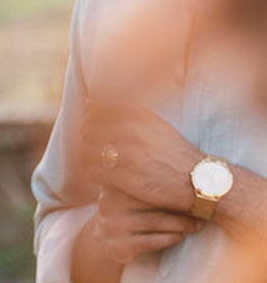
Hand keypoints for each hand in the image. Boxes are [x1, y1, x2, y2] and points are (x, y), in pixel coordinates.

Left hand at [79, 101, 200, 213]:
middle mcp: (131, 132)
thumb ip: (126, 113)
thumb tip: (91, 103)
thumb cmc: (172, 151)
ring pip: (87, 151)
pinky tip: (102, 174)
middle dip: (87, 137)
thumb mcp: (154, 124)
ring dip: (87, 156)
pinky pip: (93, 171)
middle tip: (93, 145)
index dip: (90, 118)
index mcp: (139, 115)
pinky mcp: (124, 177)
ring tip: (96, 160)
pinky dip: (93, 173)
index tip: (94, 126)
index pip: (96, 109)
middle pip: (88, 129)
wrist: (195, 179)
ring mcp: (127, 155)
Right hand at [94, 186, 203, 264]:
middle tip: (205, 209)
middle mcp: (109, 202)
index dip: (176, 184)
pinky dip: (170, 238)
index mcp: (117, 182)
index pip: (150, 180)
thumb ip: (156, 176)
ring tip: (198, 225)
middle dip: (183, 205)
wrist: (110, 240)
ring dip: (182, 223)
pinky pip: (150, 241)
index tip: (200, 188)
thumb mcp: (139, 191)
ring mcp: (111, 225)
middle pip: (154, 199)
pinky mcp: (117, 245)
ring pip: (155, 221)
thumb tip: (201, 163)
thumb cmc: (135, 211)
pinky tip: (181, 236)